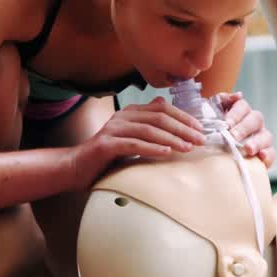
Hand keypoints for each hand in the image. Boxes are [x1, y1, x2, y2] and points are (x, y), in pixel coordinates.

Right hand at [71, 97, 206, 188]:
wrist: (76, 168)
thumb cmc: (108, 158)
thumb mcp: (132, 140)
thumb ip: (149, 131)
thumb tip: (175, 125)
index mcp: (131, 113)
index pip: (163, 108)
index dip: (184, 117)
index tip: (200, 129)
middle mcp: (123, 117)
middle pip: (158, 117)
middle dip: (182, 128)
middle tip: (200, 140)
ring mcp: (113, 129)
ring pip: (148, 129)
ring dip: (171, 138)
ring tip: (187, 148)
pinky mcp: (106, 145)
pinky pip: (133, 144)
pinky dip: (152, 148)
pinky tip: (166, 153)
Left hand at [214, 92, 274, 167]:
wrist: (212, 159)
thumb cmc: (212, 135)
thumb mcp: (210, 116)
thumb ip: (221, 101)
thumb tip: (238, 95)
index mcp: (241, 113)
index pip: (242, 106)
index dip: (235, 113)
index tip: (226, 124)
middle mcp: (253, 123)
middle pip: (256, 118)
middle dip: (244, 128)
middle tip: (233, 136)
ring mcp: (261, 139)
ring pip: (266, 135)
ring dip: (257, 142)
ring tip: (248, 149)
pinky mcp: (265, 155)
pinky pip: (271, 153)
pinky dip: (268, 155)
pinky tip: (261, 156)